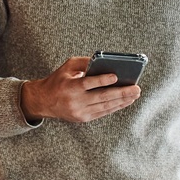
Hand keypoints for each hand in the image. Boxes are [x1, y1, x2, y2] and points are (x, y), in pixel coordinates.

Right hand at [20, 56, 140, 123]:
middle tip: (136, 88)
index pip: (88, 83)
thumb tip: (104, 61)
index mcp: (69, 86)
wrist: (43, 101)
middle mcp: (75, 101)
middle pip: (102, 97)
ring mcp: (79, 112)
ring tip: (135, 94)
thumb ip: (84, 62)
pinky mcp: (83, 118)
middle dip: (121, 92)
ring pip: (105, 106)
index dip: (103, 80)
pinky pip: (103, 112)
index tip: (116, 76)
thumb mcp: (67, 67)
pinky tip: (125, 101)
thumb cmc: (58, 80)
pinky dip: (115, 107)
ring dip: (122, 101)